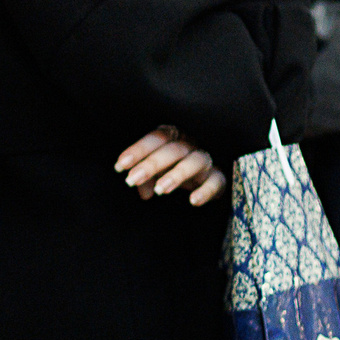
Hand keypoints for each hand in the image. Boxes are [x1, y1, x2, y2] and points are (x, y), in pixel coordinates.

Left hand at [114, 128, 229, 207]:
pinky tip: (193, 201)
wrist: (206, 178)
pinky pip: (215, 181)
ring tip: (159, 190)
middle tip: (132, 180)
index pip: (156, 139)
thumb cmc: (173, 168)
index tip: (120, 166)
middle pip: (172, 150)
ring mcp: (206, 160)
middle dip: (151, 164)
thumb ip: (145, 177)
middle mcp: (190, 145)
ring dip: (176, 174)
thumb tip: (142, 190)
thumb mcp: (156, 172)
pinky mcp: (218, 177)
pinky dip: (205, 191)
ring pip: (194, 161)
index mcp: (173, 137)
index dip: (138, 150)